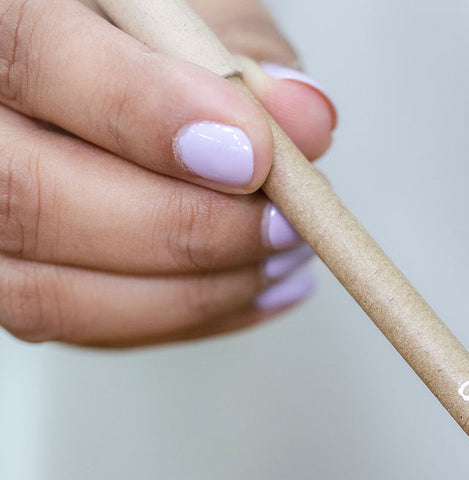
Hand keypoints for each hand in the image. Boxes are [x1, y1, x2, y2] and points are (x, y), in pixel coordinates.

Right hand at [0, 0, 335, 346]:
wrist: (99, 59)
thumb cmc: (138, 31)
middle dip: (182, 226)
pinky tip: (254, 284)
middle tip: (284, 222)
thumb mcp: (187, 7)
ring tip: (283, 255)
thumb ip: (234, 51)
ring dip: (191, 288)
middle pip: (24, 194)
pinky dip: (181, 315)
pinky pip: (75, 325)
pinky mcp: (2, 277)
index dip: (142, 112)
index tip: (249, 154)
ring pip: (46, 288)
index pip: (25, 57)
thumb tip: (304, 118)